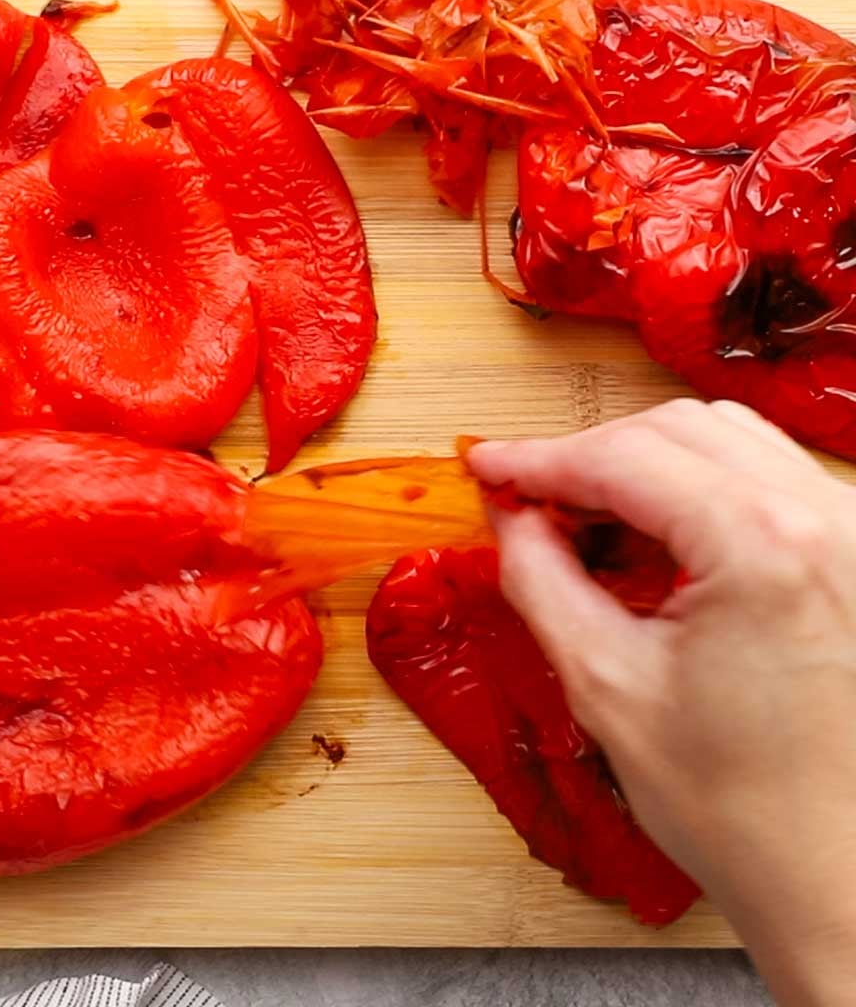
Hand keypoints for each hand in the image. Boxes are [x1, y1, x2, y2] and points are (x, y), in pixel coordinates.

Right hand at [469, 400, 855, 1005]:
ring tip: (585, 519)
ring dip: (642, 464)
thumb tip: (511, 515)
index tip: (486, 466)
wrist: (840, 878)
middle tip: (526, 499)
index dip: (538, 458)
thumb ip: (541, 578)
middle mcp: (830, 521)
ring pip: (725, 438)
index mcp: (766, 548)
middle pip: (676, 428)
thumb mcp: (604, 684)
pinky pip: (765, 477)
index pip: (624, 457)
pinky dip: (695, 487)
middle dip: (587, 457)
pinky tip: (653, 534)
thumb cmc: (740, 808)